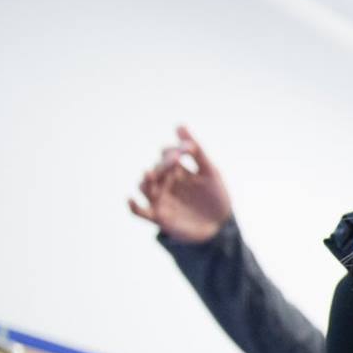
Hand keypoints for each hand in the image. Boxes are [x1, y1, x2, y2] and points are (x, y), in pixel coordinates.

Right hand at [126, 125, 232, 242]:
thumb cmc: (215, 198)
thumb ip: (197, 152)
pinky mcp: (158, 217)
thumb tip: (179, 125)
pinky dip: (133, 206)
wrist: (221, 226)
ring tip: (151, 173)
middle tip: (177, 158)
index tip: (190, 149)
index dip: (177, 150)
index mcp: (176, 170)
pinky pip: (139, 212)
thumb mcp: (210, 173)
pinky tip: (130, 199)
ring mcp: (160, 199)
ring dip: (147, 180)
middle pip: (157, 169)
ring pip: (145, 187)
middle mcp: (164, 183)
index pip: (168, 154)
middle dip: (165, 164)